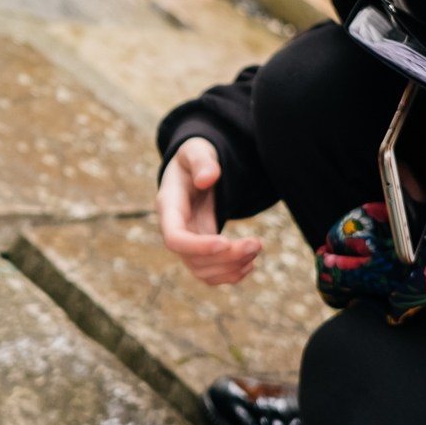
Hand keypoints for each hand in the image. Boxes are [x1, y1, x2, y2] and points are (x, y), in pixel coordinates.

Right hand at [157, 138, 260, 285]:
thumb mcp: (196, 150)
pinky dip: (229, 274)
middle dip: (226, 257)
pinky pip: (210, 273)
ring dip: (231, 268)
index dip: (197, 247)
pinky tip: (249, 263)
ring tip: (256, 248)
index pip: (174, 238)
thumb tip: (208, 178)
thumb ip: (201, 161)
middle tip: (257, 243)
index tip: (225, 243)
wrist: (195, 170)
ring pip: (203, 271)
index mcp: (169, 207)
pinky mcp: (201, 250)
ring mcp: (187, 243)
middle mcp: (174, 230)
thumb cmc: (195, 157)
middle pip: (193, 260)